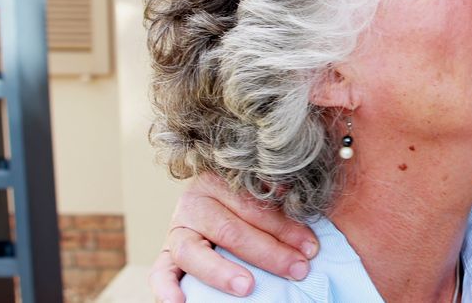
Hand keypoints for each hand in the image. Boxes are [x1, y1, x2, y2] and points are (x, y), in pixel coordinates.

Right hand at [148, 172, 318, 301]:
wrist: (210, 209)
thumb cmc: (248, 208)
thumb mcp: (260, 197)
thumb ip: (276, 201)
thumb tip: (300, 199)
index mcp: (220, 181)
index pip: (254, 206)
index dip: (285, 227)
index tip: (311, 247)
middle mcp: (195, 203)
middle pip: (231, 230)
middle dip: (268, 252)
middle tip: (297, 269)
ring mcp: (176, 231)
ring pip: (195, 252)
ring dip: (222, 272)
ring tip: (247, 287)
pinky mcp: (165, 256)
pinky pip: (160, 272)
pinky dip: (166, 289)